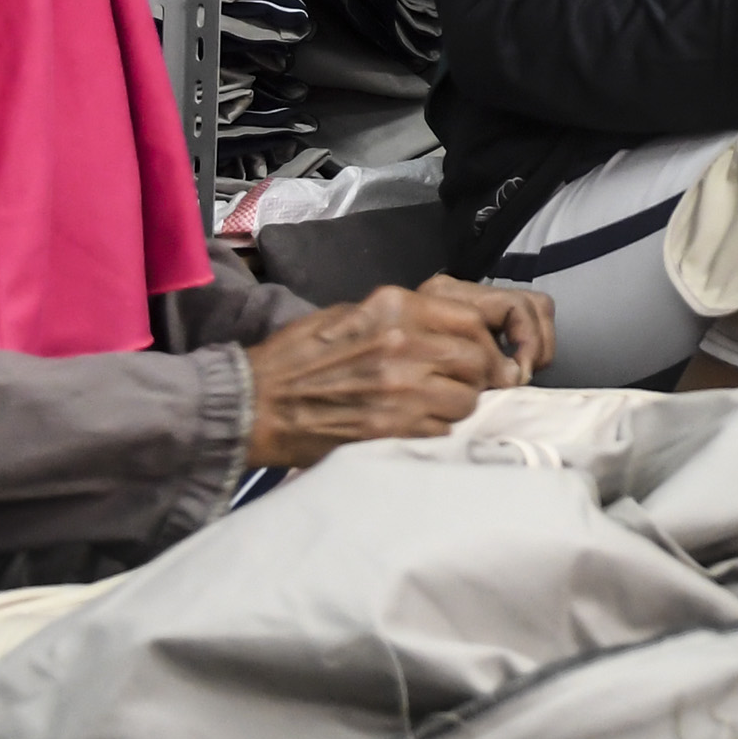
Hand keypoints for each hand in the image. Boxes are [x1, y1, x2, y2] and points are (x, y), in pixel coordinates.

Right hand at [241, 275, 545, 469]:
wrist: (254, 403)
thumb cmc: (296, 357)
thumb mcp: (349, 315)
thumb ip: (401, 318)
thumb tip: (445, 330)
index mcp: (394, 307)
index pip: (471, 320)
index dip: (483, 342)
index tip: (479, 355)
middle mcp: (405, 343)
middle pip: (477, 361)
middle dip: (476, 376)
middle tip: (461, 385)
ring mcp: (401, 388)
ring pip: (465, 400)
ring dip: (456, 406)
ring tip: (431, 408)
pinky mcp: (392, 428)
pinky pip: (442, 430)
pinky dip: (435, 431)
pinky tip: (412, 426)